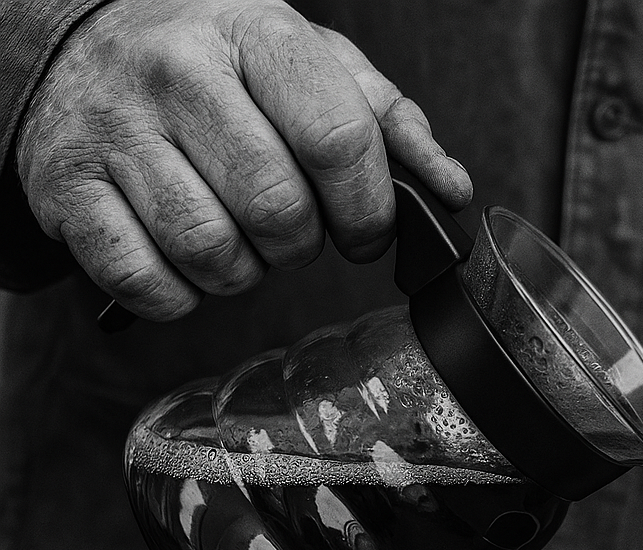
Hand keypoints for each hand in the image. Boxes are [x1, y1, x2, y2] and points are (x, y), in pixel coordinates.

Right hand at [14, 0, 471, 320]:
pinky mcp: (67, 192)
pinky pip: (148, 283)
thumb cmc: (220, 65)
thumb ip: (389, 124)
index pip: (338, 140)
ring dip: (242, 273)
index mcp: (255, 37)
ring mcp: (115, 134)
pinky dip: (180, 294)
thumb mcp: (311, 65)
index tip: (364, 229)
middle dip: (301, 246)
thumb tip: (449, 189)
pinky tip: (183, 258)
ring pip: (213, 255)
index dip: (367, 211)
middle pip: (278, 212)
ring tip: (235, 237)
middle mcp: (178, 76)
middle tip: (290, 230)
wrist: (84, 42)